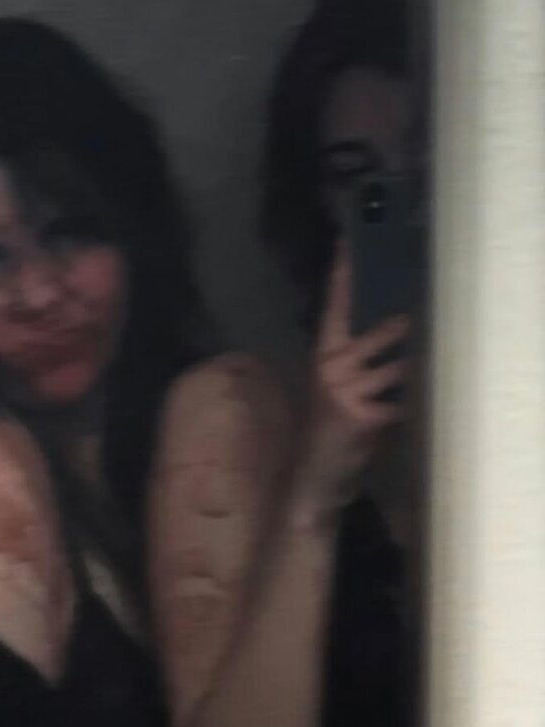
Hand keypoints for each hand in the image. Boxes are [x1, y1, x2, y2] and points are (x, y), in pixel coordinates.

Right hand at [291, 240, 408, 522]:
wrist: (315, 474)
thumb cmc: (330, 428)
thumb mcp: (336, 388)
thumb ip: (356, 361)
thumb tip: (394, 328)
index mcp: (322, 356)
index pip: (334, 308)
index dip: (343, 275)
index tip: (349, 242)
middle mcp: (330, 368)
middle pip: (377, 335)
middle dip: (400, 330)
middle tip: (416, 318)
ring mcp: (345, 392)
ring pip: (397, 369)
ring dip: (411, 374)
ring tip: (420, 371)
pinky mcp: (362, 416)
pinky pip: (401, 403)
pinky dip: (408, 409)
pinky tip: (401, 415)